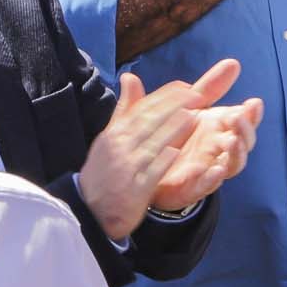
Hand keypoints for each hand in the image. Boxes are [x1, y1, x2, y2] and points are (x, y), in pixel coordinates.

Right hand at [77, 61, 256, 240]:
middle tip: (198, 96)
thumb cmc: (104, 171)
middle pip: (148, 122)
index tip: (186, 87)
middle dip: (174, 107)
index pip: (142, 108)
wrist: (88, 209)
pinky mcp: (133, 190)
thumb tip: (131, 77)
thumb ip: (125, 109)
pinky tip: (177, 152)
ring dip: (173, 130)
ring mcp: (126, 168)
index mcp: (115, 133)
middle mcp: (119, 147)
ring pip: (151, 145)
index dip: (165, 96)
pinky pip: (149, 173)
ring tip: (194, 116)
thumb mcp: (109, 137)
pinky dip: (162, 161)